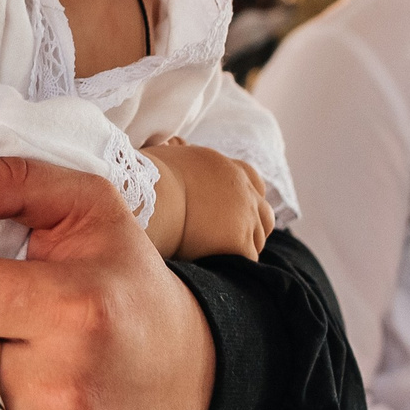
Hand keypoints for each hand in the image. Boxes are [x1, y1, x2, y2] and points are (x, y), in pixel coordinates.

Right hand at [146, 139, 270, 261]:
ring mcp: (245, 215)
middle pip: (263, 211)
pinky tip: (223, 267)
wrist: (150, 200)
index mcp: (223, 167)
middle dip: (254, 224)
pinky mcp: (239, 242)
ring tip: (226, 256)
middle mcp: (241, 189)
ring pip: (258, 236)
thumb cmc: (145, 179)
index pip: (251, 179)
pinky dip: (237, 262)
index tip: (236, 208)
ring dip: (246, 245)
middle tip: (236, 238)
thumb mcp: (166, 154)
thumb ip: (177, 151)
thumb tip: (176, 142)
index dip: (246, 195)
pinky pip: (247, 258)